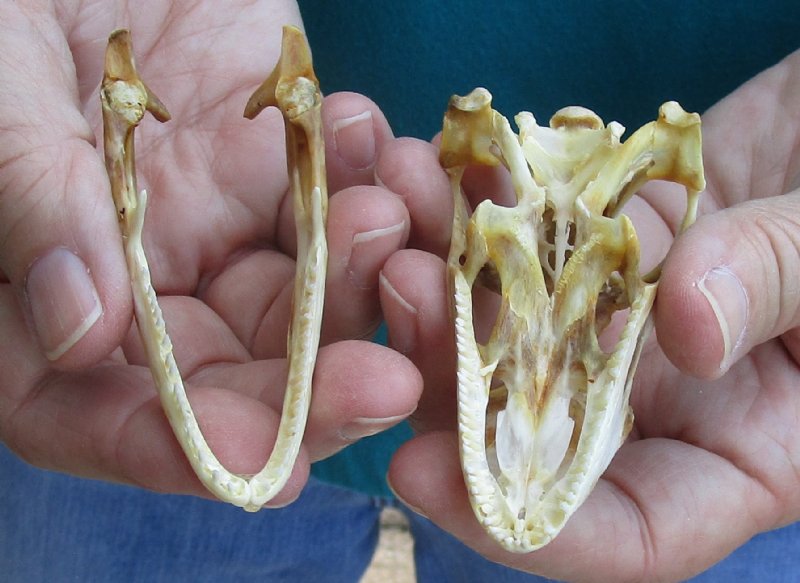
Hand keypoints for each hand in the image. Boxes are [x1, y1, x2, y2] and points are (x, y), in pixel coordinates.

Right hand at [0, 1, 419, 505]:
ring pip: (308, 295)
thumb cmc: (11, 1)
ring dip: (360, 276)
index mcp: (39, 291)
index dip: (170, 448)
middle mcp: (142, 280)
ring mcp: (218, 224)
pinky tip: (367, 131)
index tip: (255, 458)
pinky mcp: (279, 166)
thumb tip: (81, 330)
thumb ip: (30, 201)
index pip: (91, 411)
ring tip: (383, 214)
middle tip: (387, 381)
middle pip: (231, 374)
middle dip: (312, 391)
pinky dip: (374, 180)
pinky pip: (343, 198)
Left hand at [378, 50, 799, 580]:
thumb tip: (685, 330)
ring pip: (510, 322)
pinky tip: (432, 164)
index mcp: (739, 451)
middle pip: (535, 420)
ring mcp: (619, 318)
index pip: (628, 531)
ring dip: (445, 274)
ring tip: (397, 214)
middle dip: (452, 371)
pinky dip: (476, 202)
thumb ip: (783, 288)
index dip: (529, 525)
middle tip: (400, 295)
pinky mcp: (596, 241)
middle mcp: (659, 398)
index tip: (427, 478)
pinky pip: (525, 233)